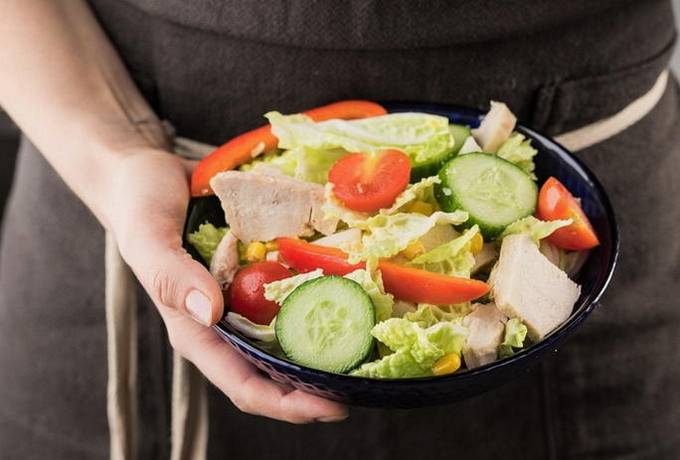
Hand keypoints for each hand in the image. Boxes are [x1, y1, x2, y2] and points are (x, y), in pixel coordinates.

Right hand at [106, 147, 347, 423]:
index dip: (287, 405)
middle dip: (319, 385)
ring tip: (370, 348)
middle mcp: (225, 322)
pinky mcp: (258, 272)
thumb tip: (210, 312)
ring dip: (327, 346)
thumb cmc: (139, 206)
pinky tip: (351, 291)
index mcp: (196, 330)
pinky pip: (292, 292)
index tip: (331, 408)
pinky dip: (321, 296)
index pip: (244, 385)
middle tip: (366, 382)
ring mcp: (245, 298)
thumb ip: (171, 275)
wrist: (148, 170)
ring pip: (290, 335)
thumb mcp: (148, 236)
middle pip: (276, 371)